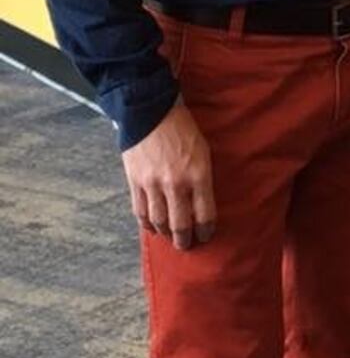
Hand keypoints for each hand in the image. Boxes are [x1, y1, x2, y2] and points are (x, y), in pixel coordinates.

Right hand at [122, 101, 215, 249]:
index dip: (206, 230)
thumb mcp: (204, 152)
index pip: (205, 214)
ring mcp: (153, 184)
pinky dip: (146, 223)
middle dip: (185, 240)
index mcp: (198, 175)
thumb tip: (201, 203)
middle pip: (181, 224)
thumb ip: (202, 179)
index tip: (206, 236)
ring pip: (159, 221)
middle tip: (187, 246)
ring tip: (170, 238)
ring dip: (165, 234)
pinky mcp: (135, 181)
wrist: (151, 111)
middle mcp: (176, 183)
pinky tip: (152, 227)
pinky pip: (140, 211)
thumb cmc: (183, 130)